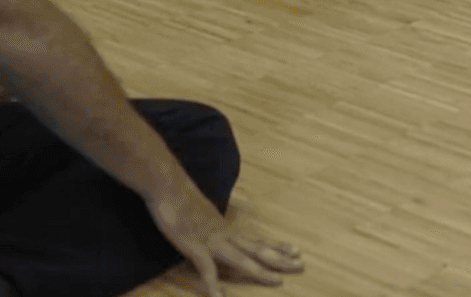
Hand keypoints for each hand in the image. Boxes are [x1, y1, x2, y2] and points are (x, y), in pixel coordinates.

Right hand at [148, 190, 301, 295]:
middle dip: (279, 259)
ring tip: (278, 281)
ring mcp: (212, 241)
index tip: (296, 250)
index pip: (256, 240)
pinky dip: (213, 285)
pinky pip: (207, 269)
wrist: (168, 186)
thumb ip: (211, 224)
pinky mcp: (195, 247)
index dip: (276, 246)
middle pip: (257, 250)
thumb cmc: (181, 198)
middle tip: (301, 265)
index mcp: (226, 229)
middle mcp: (225, 235)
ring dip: (260, 271)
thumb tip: (215, 228)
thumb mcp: (201, 214)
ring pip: (241, 259)